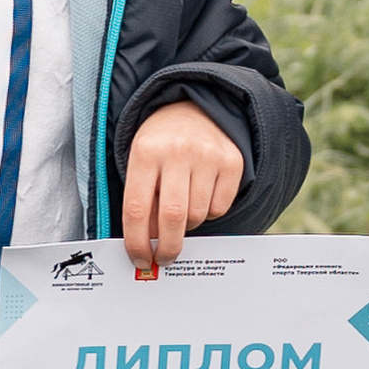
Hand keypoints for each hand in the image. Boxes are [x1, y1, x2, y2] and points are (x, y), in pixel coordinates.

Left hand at [120, 101, 243, 269]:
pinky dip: (209, 211)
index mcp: (145, 152)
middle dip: (168, 247)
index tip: (140, 260)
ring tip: (182, 205)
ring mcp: (208, 154)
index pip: (137, 209)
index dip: (137, 242)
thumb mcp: (140, 164)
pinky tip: (201, 192)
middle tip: (164, 258)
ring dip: (188, 223)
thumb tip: (148, 247)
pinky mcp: (232, 161)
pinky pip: (219, 207)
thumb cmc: (160, 145)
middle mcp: (178, 151)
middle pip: (173, 217)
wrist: (192, 108)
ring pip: (198, 215)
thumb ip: (141, 202)